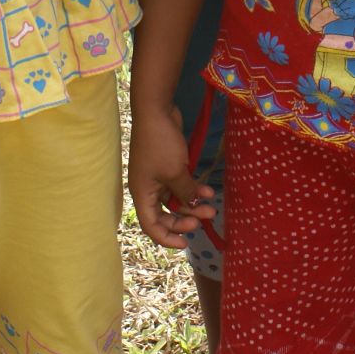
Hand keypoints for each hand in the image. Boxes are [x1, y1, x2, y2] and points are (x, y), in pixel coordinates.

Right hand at [128, 103, 215, 248]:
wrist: (157, 111)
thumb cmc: (161, 144)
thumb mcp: (176, 172)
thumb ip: (185, 192)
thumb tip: (193, 206)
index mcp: (143, 194)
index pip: (151, 225)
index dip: (167, 237)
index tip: (185, 243)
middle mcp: (148, 189)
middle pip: (164, 215)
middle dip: (184, 219)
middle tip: (203, 220)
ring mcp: (158, 177)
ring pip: (175, 200)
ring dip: (193, 204)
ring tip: (212, 205)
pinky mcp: (168, 166)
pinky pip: (181, 184)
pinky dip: (193, 188)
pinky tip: (209, 190)